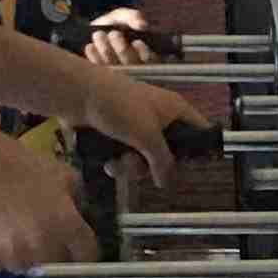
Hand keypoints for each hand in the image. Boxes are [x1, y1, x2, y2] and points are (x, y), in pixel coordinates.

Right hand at [0, 129, 95, 277]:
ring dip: (23, 255)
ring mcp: (16, 257)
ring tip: (9, 230)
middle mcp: (45, 248)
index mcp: (68, 226)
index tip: (73, 244)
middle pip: (57, 266)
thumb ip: (77, 197)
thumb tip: (80, 213)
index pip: (88, 255)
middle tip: (36, 233)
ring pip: (26, 267)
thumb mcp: (60, 172)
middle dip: (52, 253)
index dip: (82, 250)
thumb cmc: (16, 162)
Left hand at [77, 62, 211, 186]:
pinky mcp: (117, 133)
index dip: (199, 149)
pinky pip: (125, 155)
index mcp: (174, 109)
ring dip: (131, 166)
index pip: (199, 129)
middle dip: (153, 165)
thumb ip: (163, 162)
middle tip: (145, 167)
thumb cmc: (120, 107)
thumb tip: (167, 183)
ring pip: (144, 157)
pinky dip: (118, 162)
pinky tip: (108, 163)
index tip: (192, 167)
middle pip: (168, 151)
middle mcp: (158, 116)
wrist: (78, 95)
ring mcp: (136, 125)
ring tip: (119, 164)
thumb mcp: (148, 136)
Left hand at [81, 8, 154, 66]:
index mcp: (146, 54)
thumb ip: (133, 17)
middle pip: (131, 65)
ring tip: (99, 34)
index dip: (145, 54)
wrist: (94, 30)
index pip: (152, 61)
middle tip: (114, 34)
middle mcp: (133, 67)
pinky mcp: (102, 72)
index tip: (137, 42)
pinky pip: (99, 68)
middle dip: (122, 49)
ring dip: (106, 50)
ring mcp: (117, 72)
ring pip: (115, 67)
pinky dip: (94, 57)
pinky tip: (90, 46)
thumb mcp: (123, 17)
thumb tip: (142, 25)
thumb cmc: (114, 24)